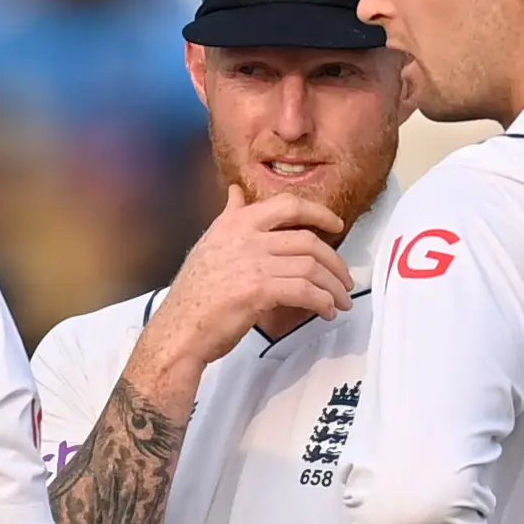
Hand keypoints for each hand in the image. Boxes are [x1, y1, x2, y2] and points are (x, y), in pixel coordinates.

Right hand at [131, 186, 355, 389]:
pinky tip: (327, 311)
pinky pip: (304, 291)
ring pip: (311, 267)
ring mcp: (252, 263)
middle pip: (308, 240)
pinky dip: (323, 301)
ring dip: (333, 286)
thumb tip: (236, 193)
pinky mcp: (259, 290)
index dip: (319, 213)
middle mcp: (245, 237)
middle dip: (334, 261)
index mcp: (235, 223)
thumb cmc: (194, 295)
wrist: (178, 330)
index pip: (288, 206)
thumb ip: (228, 217)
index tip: (336, 225)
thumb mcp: (209, 245)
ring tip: (341, 300)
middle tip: (344, 278)